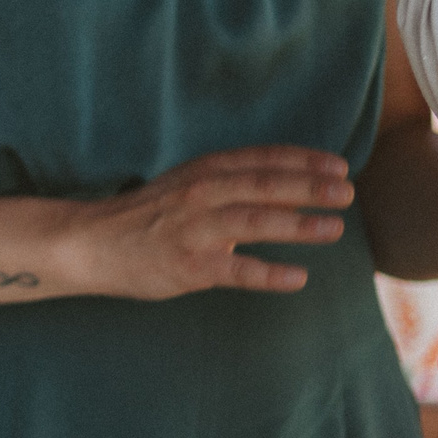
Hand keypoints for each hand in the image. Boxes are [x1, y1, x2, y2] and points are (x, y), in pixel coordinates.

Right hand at [68, 145, 353, 299]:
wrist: (91, 243)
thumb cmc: (147, 217)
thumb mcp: (187, 187)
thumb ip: (232, 187)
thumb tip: (291, 191)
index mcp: (202, 171)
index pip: (259, 159)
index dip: (301, 160)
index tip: (338, 164)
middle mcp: (199, 194)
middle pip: (262, 185)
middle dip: (308, 186)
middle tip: (346, 191)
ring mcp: (193, 230)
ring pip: (252, 221)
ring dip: (297, 223)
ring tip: (334, 227)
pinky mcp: (188, 266)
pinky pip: (235, 270)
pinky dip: (268, 273)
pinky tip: (298, 278)